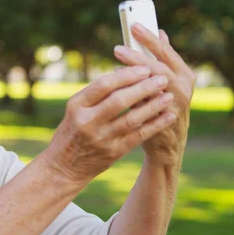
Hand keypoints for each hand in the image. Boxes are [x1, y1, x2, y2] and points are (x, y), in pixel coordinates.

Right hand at [45, 66, 176, 184]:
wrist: (65, 166)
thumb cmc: (72, 130)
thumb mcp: (75, 109)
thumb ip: (96, 94)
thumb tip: (125, 73)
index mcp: (76, 105)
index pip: (103, 85)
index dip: (126, 75)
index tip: (144, 68)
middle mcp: (88, 121)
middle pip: (119, 100)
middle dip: (143, 88)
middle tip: (162, 78)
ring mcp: (102, 138)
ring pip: (132, 118)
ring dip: (153, 106)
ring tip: (169, 95)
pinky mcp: (114, 152)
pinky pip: (139, 135)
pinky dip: (156, 124)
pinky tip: (168, 115)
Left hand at [114, 23, 196, 165]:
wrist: (168, 141)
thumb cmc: (161, 104)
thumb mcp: (167, 80)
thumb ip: (162, 58)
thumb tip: (159, 32)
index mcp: (184, 73)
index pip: (166, 51)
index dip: (150, 38)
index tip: (133, 25)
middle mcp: (183, 87)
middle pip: (159, 67)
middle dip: (138, 56)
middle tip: (118, 48)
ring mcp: (175, 104)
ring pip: (153, 85)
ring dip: (134, 74)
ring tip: (117, 63)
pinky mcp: (163, 120)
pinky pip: (145, 105)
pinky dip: (132, 95)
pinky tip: (118, 87)